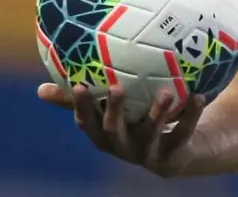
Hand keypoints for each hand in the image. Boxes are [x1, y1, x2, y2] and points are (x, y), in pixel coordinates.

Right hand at [37, 83, 205, 176]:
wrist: (176, 153)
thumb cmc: (137, 123)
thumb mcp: (111, 112)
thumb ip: (83, 99)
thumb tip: (39, 88)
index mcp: (105, 135)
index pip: (87, 122)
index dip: (82, 107)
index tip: (79, 84)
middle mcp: (123, 146)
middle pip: (114, 131)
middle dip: (114, 111)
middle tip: (116, 88)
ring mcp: (149, 152)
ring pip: (151, 134)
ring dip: (157, 114)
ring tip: (165, 92)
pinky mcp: (174, 153)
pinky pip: (183, 132)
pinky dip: (190, 114)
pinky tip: (197, 95)